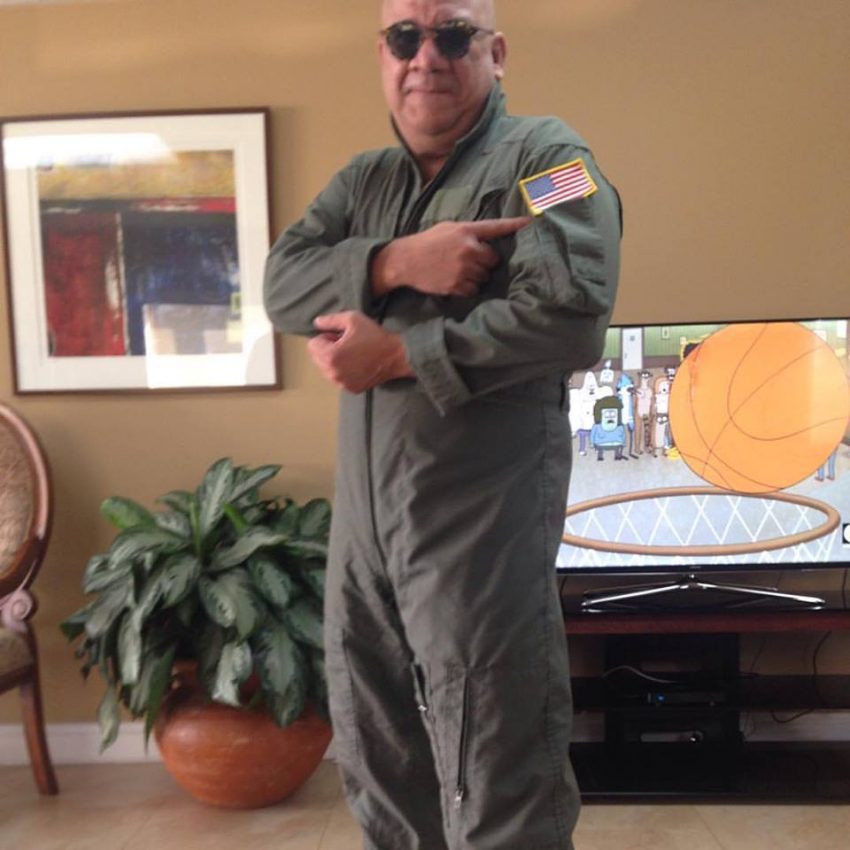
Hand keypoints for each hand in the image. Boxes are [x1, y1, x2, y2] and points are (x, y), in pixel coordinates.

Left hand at [307, 311, 413, 392]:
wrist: (396, 356)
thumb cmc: (374, 336)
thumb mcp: (352, 319)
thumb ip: (330, 320)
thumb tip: (316, 323)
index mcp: (330, 356)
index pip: (312, 345)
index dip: (326, 337)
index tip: (341, 336)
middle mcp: (332, 373)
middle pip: (317, 358)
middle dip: (328, 350)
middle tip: (347, 345)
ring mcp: (341, 384)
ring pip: (326, 369)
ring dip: (334, 361)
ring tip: (353, 354)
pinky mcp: (351, 389)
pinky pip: (338, 378)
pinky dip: (343, 371)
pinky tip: (358, 364)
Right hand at [371, 216, 530, 297]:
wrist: (404, 261)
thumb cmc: (427, 242)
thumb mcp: (448, 228)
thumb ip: (469, 232)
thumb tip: (488, 239)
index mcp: (466, 230)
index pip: (496, 227)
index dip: (516, 225)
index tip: (532, 222)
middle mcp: (467, 249)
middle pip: (493, 260)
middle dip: (485, 262)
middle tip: (469, 260)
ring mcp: (463, 268)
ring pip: (484, 277)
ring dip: (476, 276)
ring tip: (458, 271)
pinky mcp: (456, 285)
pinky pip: (473, 289)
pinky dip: (467, 287)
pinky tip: (454, 280)